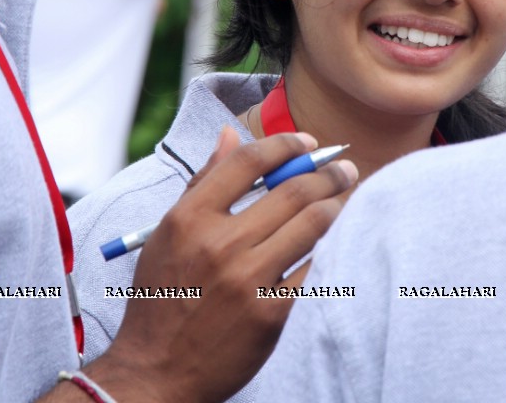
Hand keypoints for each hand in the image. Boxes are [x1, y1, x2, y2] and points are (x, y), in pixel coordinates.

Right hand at [83, 127, 357, 402]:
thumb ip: (203, 181)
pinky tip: (338, 241)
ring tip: (348, 199)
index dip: (286, 144)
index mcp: (190, 217)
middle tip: (344, 170)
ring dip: (339, 205)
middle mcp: (219, 243)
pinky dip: (331, 249)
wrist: (157, 371)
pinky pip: (314, 267)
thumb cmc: (163, 297)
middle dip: (328, 173)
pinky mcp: (270, 312)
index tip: (307, 142)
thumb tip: (231, 134)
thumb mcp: (169, 233)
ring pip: (313, 224)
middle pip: (292, 190)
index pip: (249, 161)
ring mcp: (247, 278)